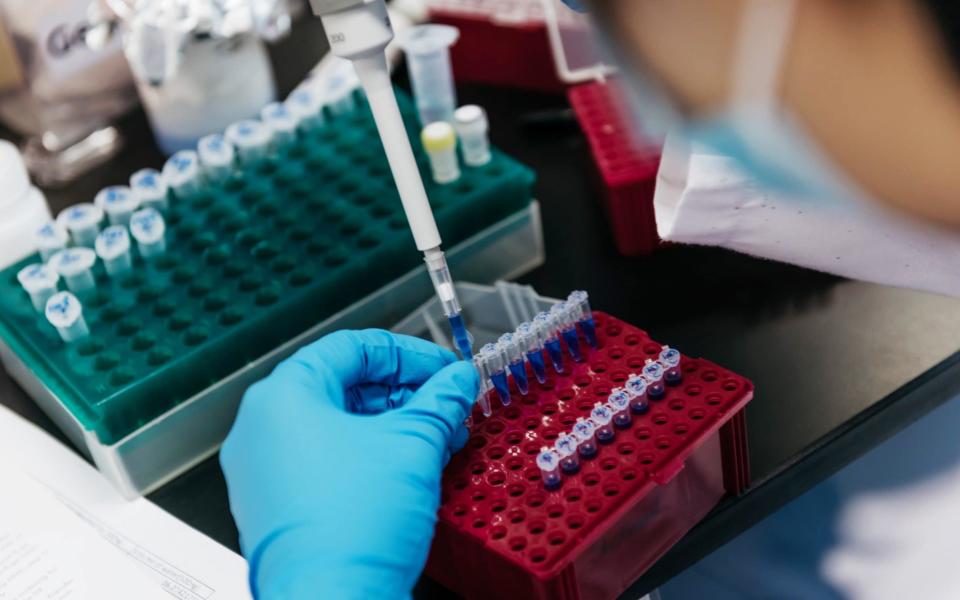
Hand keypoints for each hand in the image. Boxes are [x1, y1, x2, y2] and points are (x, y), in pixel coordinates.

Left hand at [220, 329, 478, 598]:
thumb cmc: (352, 528)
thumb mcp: (413, 445)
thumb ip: (441, 401)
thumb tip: (457, 382)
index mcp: (283, 397)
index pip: (352, 348)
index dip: (408, 354)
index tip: (444, 369)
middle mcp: (262, 429)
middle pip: (343, 386)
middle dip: (405, 394)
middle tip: (447, 404)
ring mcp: (264, 471)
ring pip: (337, 427)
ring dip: (393, 426)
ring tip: (438, 438)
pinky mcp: (277, 508)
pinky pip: (326, 463)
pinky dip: (369, 456)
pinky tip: (409, 468)